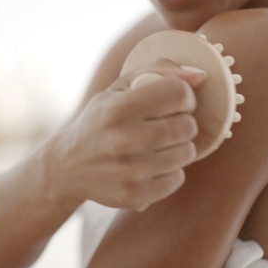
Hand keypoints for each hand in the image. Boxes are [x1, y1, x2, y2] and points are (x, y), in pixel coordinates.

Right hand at [45, 59, 205, 210]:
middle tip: (164, 124)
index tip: (174, 101)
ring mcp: (130, 172)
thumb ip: (158, 71)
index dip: (183, 95)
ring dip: (178, 146)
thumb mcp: (119, 88)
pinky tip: (151, 164)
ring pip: (187, 152)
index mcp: (118, 108)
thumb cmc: (100, 121)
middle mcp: (124, 140)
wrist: (67, 167)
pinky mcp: (136, 196)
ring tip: (157, 145)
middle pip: (188, 125)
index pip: (179, 93)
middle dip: (182, 121)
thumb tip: (200, 75)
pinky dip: (170, 170)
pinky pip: (178, 178)